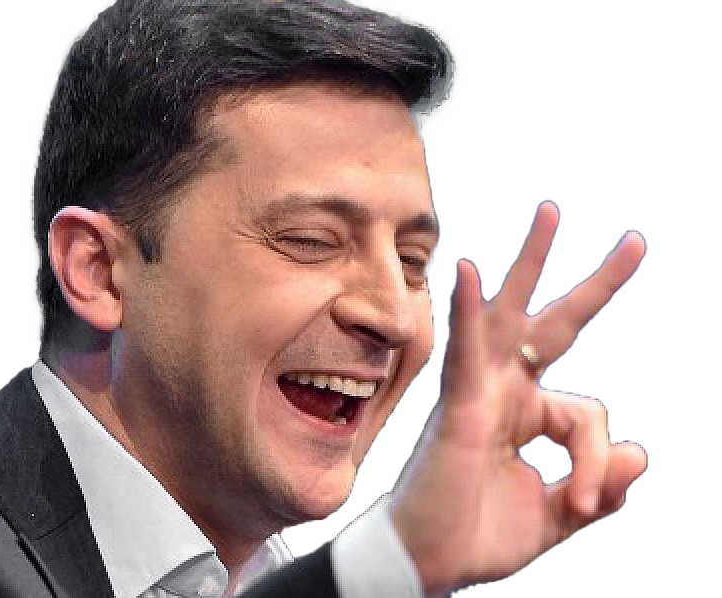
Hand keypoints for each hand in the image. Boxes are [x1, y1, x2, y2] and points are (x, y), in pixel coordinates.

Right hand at [389, 201, 647, 595]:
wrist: (432, 563)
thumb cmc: (481, 534)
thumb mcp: (558, 515)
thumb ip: (602, 486)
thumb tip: (643, 451)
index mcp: (529, 413)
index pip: (591, 413)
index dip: (600, 460)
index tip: (587, 502)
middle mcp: (507, 392)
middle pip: (555, 324)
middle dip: (594, 284)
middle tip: (634, 242)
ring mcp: (481, 393)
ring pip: (510, 316)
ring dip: (531, 263)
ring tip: (551, 213)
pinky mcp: (459, 408)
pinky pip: (465, 351)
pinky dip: (467, 313)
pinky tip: (471, 273)